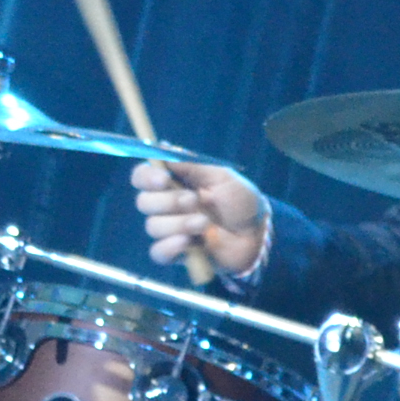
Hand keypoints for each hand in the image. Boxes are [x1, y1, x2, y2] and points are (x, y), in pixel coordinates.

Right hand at [130, 158, 268, 279]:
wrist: (257, 234)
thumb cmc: (240, 201)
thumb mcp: (221, 176)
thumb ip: (191, 164)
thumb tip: (162, 147)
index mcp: (174, 183)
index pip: (142, 177)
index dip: (146, 177)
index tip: (163, 179)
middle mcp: (167, 206)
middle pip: (143, 202)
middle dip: (168, 201)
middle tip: (194, 201)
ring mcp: (171, 230)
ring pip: (153, 226)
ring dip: (178, 223)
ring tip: (204, 223)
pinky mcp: (177, 253)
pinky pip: (158, 252)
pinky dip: (170, 246)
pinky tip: (188, 242)